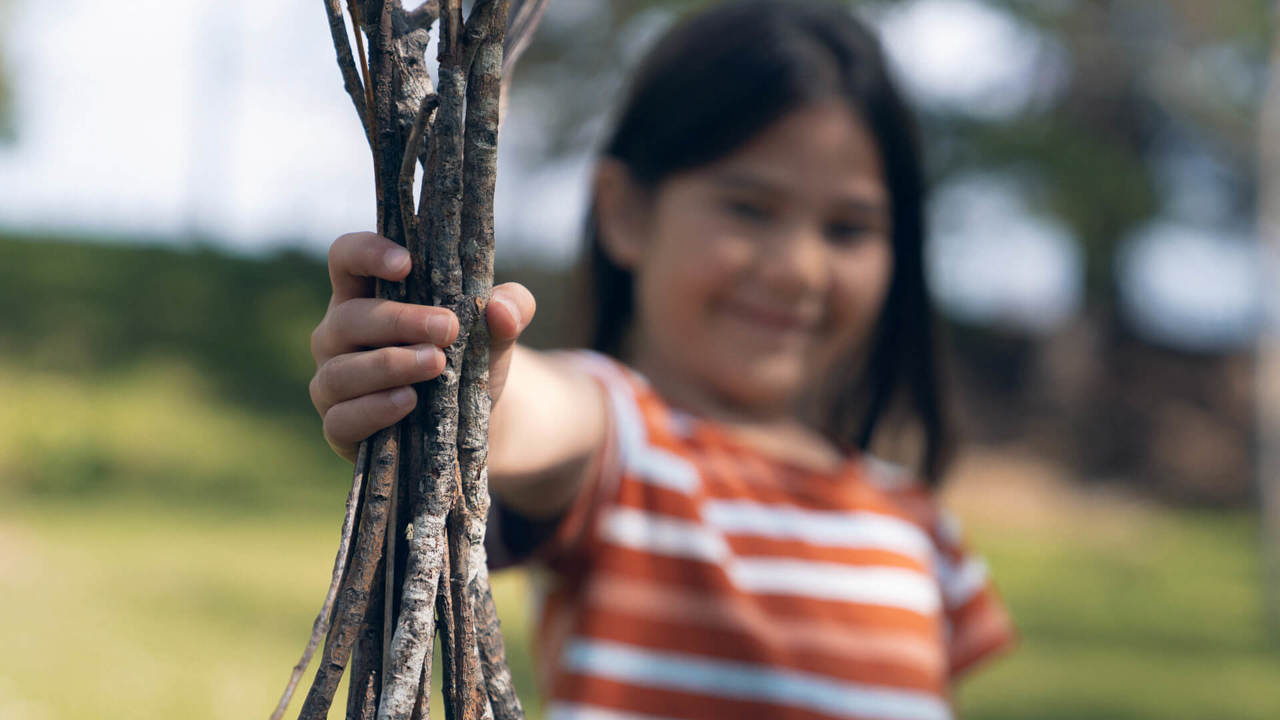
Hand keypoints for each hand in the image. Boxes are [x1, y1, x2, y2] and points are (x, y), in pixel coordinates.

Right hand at [308, 231, 535, 462]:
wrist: (471, 420)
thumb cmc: (469, 358)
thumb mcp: (495, 330)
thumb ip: (510, 308)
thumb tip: (502, 311)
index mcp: (366, 294)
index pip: (346, 258)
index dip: (367, 253)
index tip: (406, 264)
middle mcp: (339, 335)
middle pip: (349, 317)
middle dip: (400, 321)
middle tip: (448, 328)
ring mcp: (333, 382)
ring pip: (342, 371)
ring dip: (389, 365)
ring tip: (435, 364)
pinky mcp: (339, 427)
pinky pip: (341, 420)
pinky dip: (374, 410)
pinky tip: (408, 401)